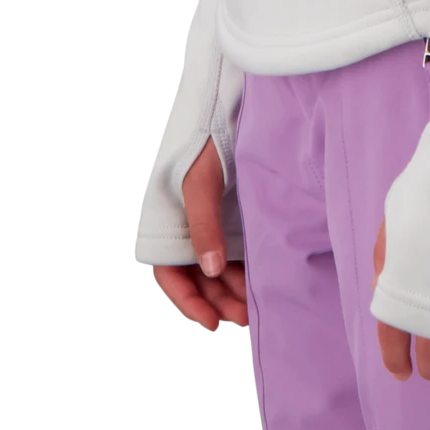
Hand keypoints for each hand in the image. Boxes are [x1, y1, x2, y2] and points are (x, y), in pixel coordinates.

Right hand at [151, 137, 248, 333]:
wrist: (224, 106)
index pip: (172, 274)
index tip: (212, 322)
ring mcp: (209, 220)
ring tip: (257, 306)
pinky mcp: (230, 212)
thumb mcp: (201, 184)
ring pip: (216, 265)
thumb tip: (210, 269)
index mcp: (167, 222)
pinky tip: (262, 279)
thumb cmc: (205, 141)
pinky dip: (244, 266)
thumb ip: (204, 226)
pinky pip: (233, 247)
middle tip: (246, 318)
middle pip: (198, 274)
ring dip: (232, 287)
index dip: (189, 301)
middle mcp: (186, 225)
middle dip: (219, 300)